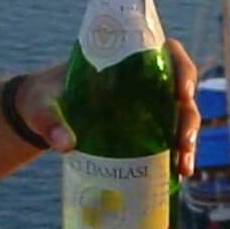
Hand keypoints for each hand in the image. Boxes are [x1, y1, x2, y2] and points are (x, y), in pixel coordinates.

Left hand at [15, 42, 199, 174]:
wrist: (40, 115)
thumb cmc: (44, 98)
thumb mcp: (43, 104)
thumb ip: (50, 120)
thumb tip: (65, 144)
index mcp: (126, 57)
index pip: (169, 54)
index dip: (184, 70)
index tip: (183, 92)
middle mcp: (144, 79)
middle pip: (181, 91)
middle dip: (189, 118)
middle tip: (184, 143)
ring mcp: (147, 104)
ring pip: (181, 117)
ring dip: (188, 141)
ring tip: (184, 168)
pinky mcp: (143, 128)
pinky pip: (169, 138)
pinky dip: (177, 155)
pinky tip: (179, 174)